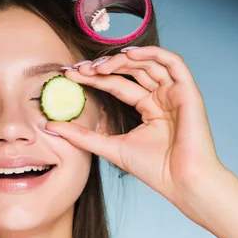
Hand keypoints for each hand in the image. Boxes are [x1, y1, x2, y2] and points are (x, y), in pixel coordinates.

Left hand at [47, 46, 223, 223]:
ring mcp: (175, 93)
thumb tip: (49, 125)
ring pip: (149, 63)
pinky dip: (152, 54)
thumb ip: (80, 136)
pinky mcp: (188, 92)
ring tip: (99, 66)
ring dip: (122, 60)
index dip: (93, 78)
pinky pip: (173, 62)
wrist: (181, 183)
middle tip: (80, 69)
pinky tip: (129, 56)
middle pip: (130, 71)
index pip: (116, 85)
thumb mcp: (109, 147)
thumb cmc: (153, 169)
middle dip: (103, 67)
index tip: (70, 74)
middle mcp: (161, 97)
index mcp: (147, 108)